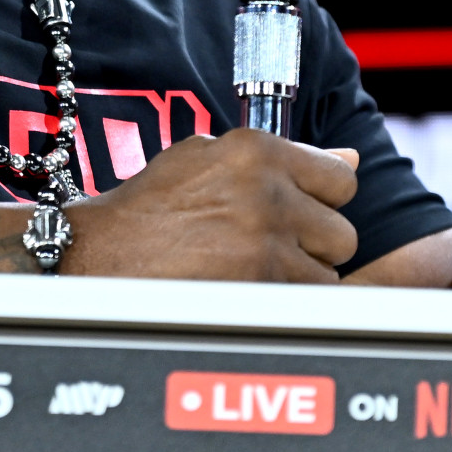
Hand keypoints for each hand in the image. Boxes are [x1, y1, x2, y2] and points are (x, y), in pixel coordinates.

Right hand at [61, 130, 359, 281]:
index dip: (323, 200)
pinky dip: (281, 301)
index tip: (302, 211)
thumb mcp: (208, 158)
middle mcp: (267, 190)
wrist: (102, 256)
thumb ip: (282, 157)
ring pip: (328, 273)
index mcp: (257, 150)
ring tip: (254, 269)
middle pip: (342, 231)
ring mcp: (265, 241)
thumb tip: (349, 157)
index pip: (341, 179)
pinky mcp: (259, 285)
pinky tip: (246, 288)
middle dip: (314, 244)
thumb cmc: (152, 207)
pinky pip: (302, 302)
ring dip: (300, 277)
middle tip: (273, 246)